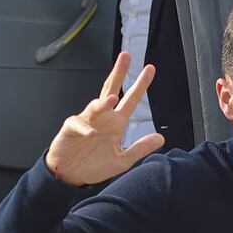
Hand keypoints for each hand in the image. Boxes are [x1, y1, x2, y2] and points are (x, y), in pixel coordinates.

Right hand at [45, 52, 165, 186]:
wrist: (71, 175)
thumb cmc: (94, 166)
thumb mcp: (122, 160)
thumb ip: (140, 148)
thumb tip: (161, 138)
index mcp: (116, 123)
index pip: (130, 100)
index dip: (140, 85)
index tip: (149, 70)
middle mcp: (102, 118)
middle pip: (110, 89)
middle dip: (118, 73)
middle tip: (125, 57)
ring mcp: (86, 121)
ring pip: (95, 106)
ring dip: (103, 103)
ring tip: (112, 100)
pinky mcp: (71, 129)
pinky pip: (78, 124)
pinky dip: (85, 128)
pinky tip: (92, 133)